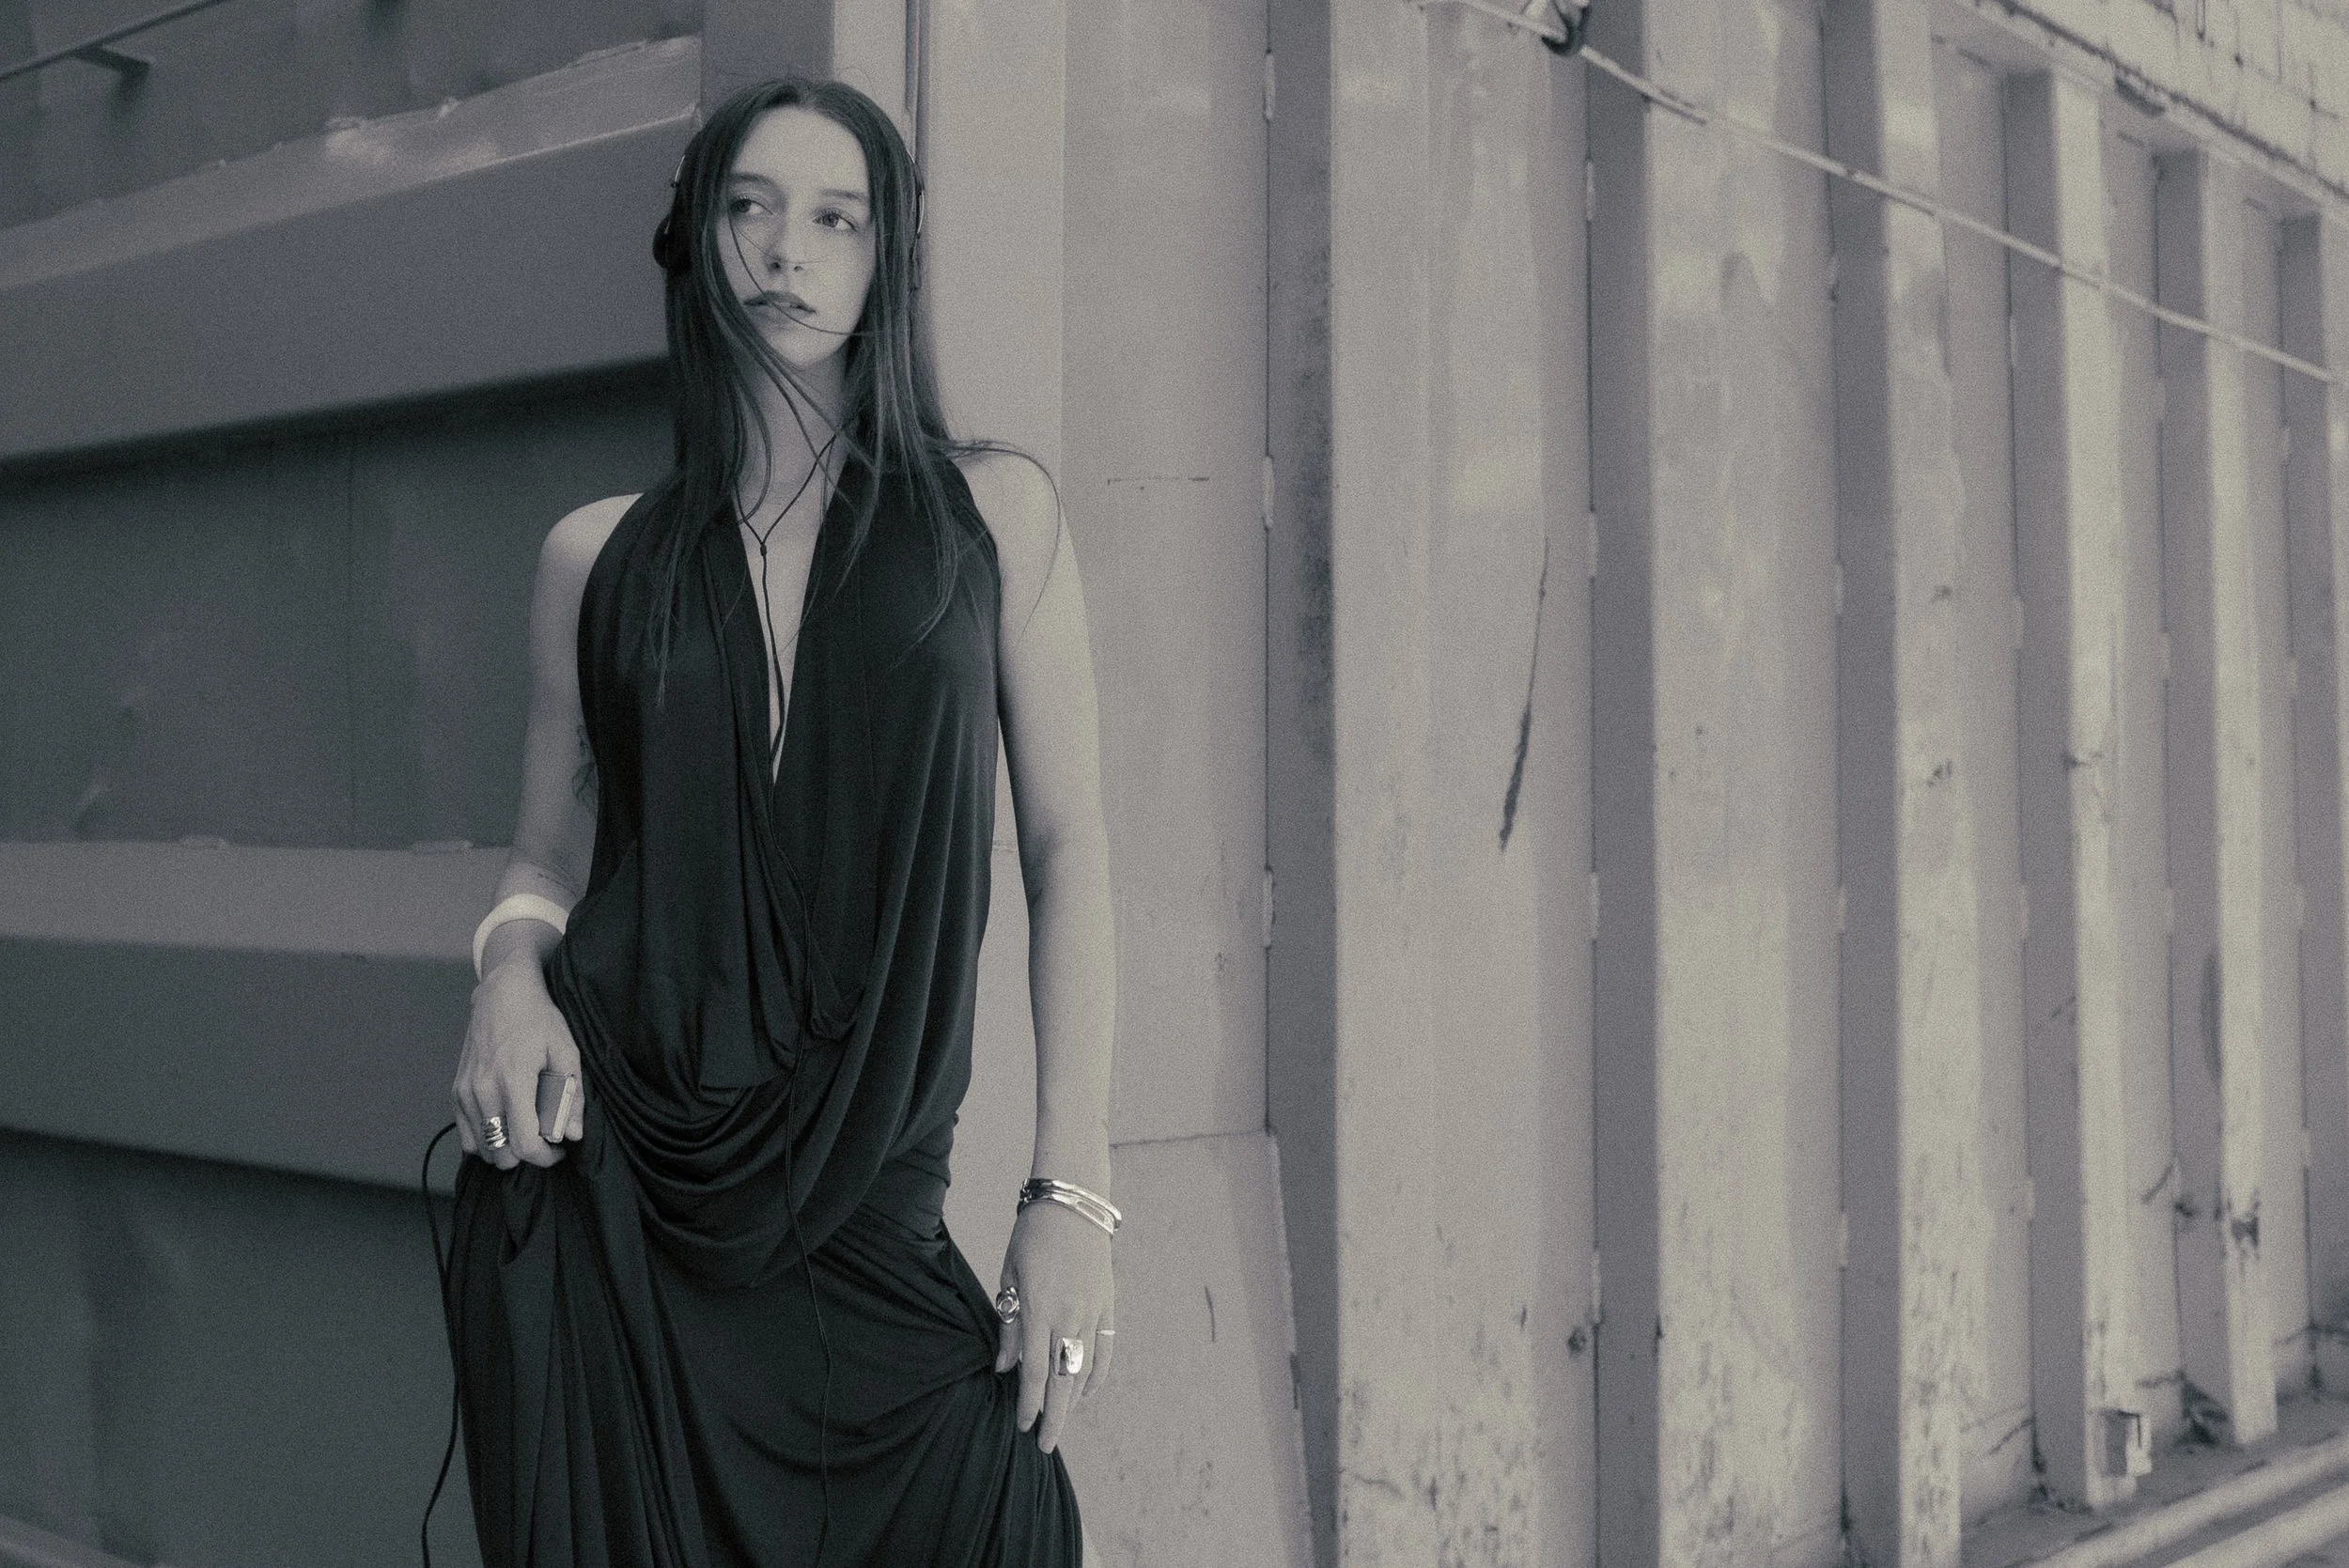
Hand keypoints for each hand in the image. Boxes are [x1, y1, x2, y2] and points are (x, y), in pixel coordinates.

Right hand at [451, 956, 585, 1169]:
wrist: (503, 994)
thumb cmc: (538, 1019)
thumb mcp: (566, 1051)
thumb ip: (571, 1096)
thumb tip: (573, 1134)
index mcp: (512, 1081)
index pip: (524, 1143)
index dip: (545, 1157)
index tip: (559, 1149)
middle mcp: (482, 1091)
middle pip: (500, 1153)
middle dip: (526, 1155)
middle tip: (544, 1138)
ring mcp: (465, 1092)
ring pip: (481, 1148)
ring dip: (505, 1149)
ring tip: (526, 1129)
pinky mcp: (456, 1091)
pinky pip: (467, 1135)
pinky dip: (486, 1139)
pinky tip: (506, 1123)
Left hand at [994, 1199, 1114, 1452]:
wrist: (1073, 1202)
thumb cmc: (1032, 1235)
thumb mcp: (1009, 1275)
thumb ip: (1009, 1324)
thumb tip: (1003, 1368)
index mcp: (1039, 1309)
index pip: (1034, 1372)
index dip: (1029, 1404)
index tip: (1021, 1425)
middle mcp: (1068, 1316)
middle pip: (1062, 1380)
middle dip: (1053, 1417)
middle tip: (1045, 1446)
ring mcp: (1092, 1311)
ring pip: (1084, 1369)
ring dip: (1073, 1401)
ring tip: (1061, 1423)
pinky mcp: (1108, 1304)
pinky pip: (1105, 1348)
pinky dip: (1097, 1374)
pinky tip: (1086, 1392)